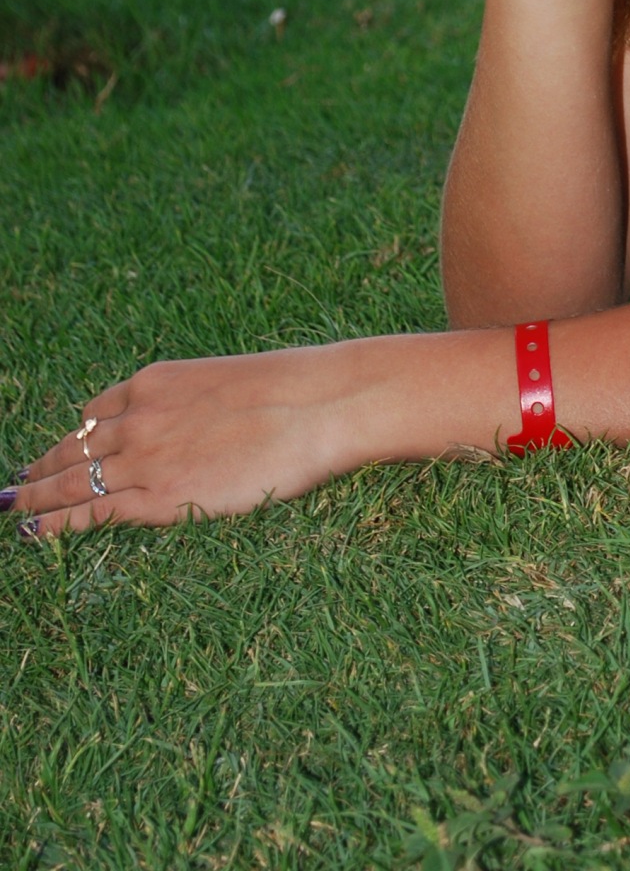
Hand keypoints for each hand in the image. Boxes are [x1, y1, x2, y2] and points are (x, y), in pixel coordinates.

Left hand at [9, 344, 365, 534]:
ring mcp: (146, 458)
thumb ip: (194, 403)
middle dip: (42, 469)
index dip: (74, 437)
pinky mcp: (161, 498)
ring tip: (15, 508)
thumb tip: (198, 425)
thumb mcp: (226, 380)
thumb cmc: (293, 389)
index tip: (61, 449)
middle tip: (17, 486)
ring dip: (37, 497)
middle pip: (74, 447)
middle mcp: (139, 416)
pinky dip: (58, 524)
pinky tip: (35, 533)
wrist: (316, 406)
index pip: (96, 413)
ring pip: (73, 480)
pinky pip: (94, 512)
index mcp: (155, 381)